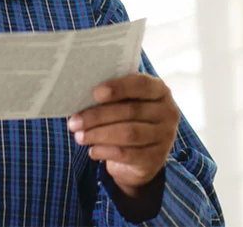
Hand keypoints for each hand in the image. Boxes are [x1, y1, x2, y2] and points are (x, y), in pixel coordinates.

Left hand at [68, 74, 180, 196]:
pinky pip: (127, 154)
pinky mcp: (155, 158)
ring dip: (99, 134)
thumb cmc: (130, 121)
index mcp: (160, 91)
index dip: (118, 88)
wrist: (144, 156)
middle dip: (98, 116)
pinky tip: (92, 150)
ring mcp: (164, 137)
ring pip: (128, 133)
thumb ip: (114, 97)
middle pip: (130, 111)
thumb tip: (81, 96)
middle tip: (74, 121)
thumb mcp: (127, 104)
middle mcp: (167, 112)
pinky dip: (105, 151)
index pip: (141, 85)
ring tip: (79, 136)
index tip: (95, 93)